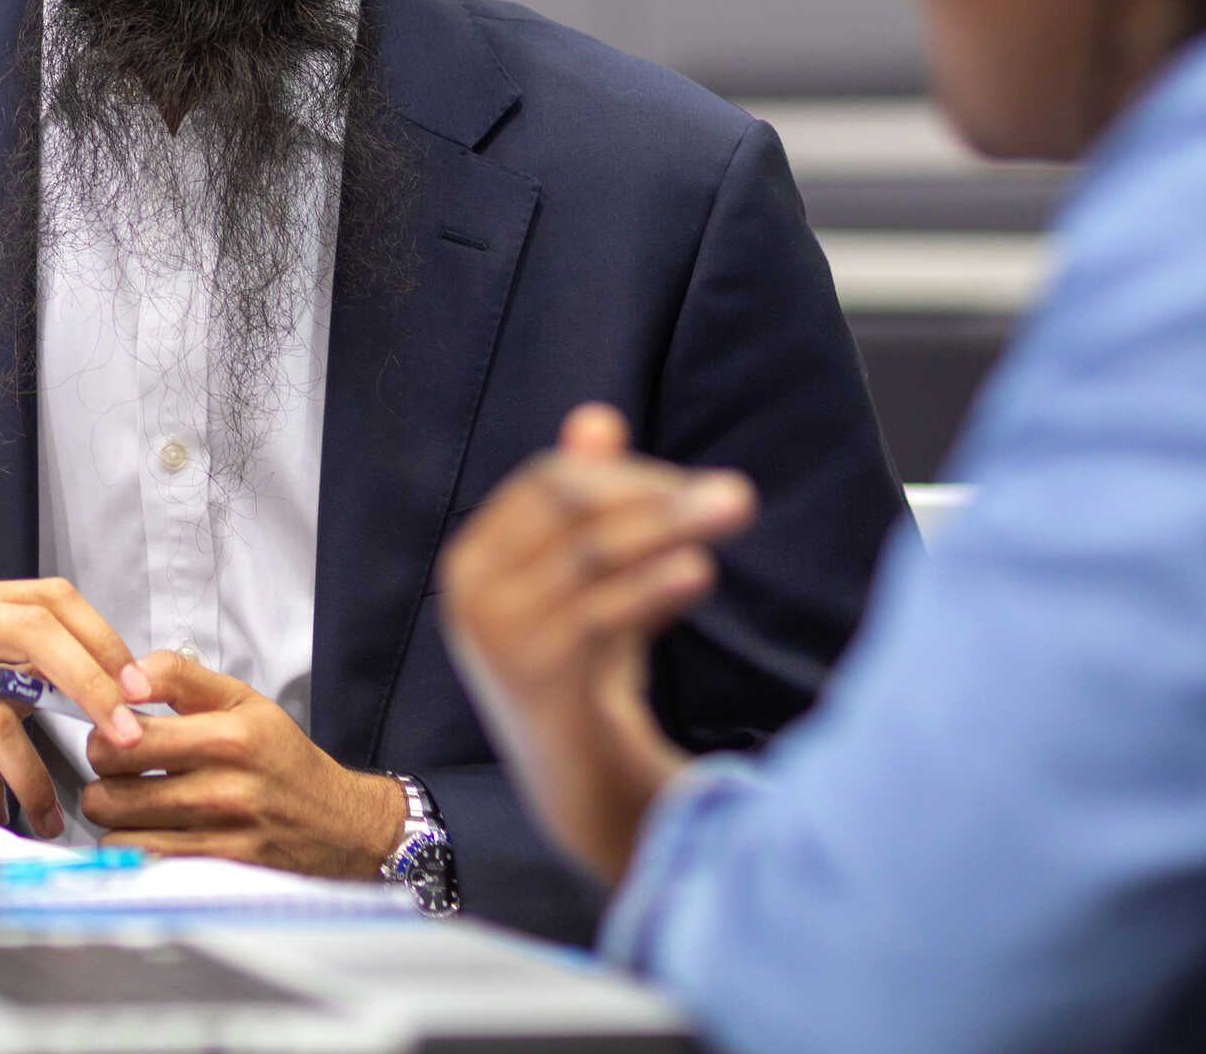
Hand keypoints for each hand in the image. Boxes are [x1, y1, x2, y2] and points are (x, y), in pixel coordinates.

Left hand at [78, 651, 406, 877]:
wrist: (340, 824)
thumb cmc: (282, 758)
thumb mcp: (241, 700)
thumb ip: (178, 676)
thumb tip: (124, 676)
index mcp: (228, 737)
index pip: (122, 740)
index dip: (103, 737)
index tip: (114, 739)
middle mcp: (225, 790)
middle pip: (109, 793)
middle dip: (104, 781)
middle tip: (120, 776)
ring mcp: (221, 840)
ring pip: (117, 835)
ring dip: (118, 821)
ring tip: (137, 806)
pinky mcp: (218, 876)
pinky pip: (144, 866)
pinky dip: (136, 851)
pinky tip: (152, 833)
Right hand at [434, 403, 754, 882]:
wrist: (581, 787)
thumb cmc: (584, 673)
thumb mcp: (585, 581)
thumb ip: (585, 504)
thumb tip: (598, 418)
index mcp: (473, 560)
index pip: (550, 484)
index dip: (627, 476)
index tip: (691, 486)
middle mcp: (470, 594)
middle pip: (567, 509)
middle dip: (655, 494)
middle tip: (735, 495)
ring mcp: (495, 639)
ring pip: (588, 554)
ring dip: (669, 527)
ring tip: (733, 514)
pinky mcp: (534, 680)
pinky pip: (598, 614)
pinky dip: (652, 586)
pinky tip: (700, 571)